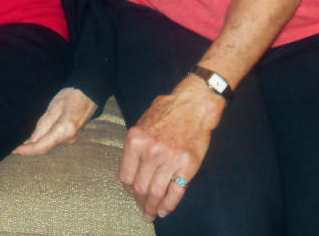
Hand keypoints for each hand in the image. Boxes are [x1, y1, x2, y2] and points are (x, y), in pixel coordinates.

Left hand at [13, 87, 97, 154]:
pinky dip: (45, 139)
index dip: (27, 150)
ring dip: (38, 142)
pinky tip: (38, 134)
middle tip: (16, 145)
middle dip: (31, 147)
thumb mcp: (54, 106)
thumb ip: (43, 124)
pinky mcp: (72, 136)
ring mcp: (72, 139)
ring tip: (25, 138)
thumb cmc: (71, 95)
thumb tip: (32, 140)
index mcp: (64, 130)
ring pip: (50, 144)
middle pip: (45, 147)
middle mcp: (69, 138)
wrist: (89, 94)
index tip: (15, 150)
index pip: (42, 146)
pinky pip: (55, 140)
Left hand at [118, 78, 225, 221]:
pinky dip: (168, 205)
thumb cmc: (167, 110)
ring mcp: (169, 160)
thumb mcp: (142, 122)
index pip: (125, 175)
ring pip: (155, 194)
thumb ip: (136, 145)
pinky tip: (165, 210)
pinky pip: (175, 192)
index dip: (128, 189)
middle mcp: (150, 151)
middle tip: (143, 209)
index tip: (132, 193)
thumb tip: (131, 168)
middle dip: (140, 202)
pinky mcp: (187, 166)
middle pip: (140, 188)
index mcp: (136, 140)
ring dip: (152, 208)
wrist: (193, 104)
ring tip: (152, 213)